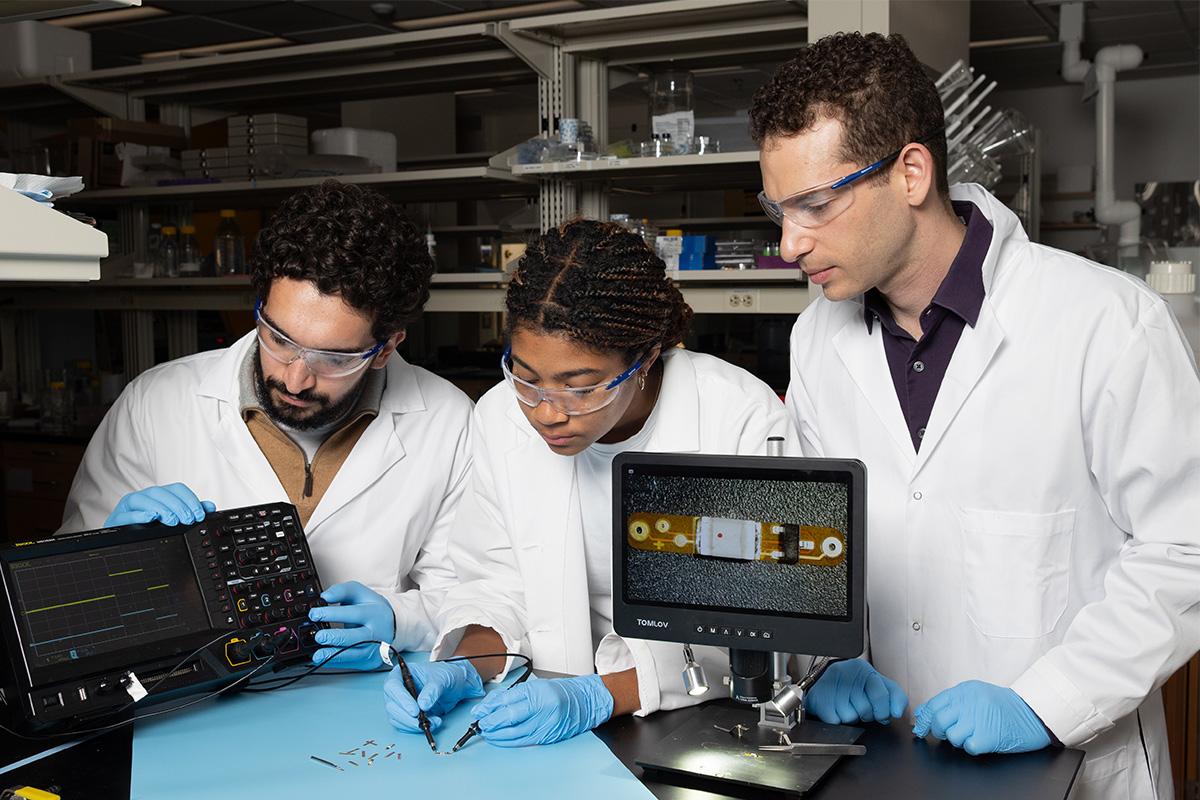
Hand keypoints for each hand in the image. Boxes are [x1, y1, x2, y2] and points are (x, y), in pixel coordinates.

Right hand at [105, 483, 215, 526]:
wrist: (121, 540)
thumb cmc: (147, 528)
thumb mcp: (171, 520)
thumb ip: (190, 512)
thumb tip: (209, 506)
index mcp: (158, 495)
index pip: (176, 488)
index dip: (190, 500)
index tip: (199, 515)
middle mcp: (144, 497)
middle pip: (162, 492)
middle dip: (178, 506)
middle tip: (188, 520)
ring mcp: (129, 506)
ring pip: (144, 499)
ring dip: (162, 508)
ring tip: (173, 520)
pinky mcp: (117, 517)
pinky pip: (128, 513)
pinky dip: (140, 515)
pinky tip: (151, 518)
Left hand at [308, 581, 395, 669]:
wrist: (389, 625)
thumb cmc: (370, 607)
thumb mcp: (359, 593)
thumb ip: (341, 591)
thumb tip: (325, 597)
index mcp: (376, 613)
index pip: (354, 613)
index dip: (333, 614)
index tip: (314, 614)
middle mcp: (378, 632)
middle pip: (356, 637)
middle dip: (335, 638)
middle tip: (319, 636)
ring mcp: (376, 649)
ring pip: (354, 655)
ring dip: (334, 656)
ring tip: (317, 655)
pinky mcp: (370, 661)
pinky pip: (352, 664)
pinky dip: (335, 663)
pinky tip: (324, 660)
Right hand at [384, 660, 483, 732]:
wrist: (454, 685)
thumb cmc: (445, 675)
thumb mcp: (442, 679)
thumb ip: (432, 690)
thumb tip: (422, 704)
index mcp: (402, 673)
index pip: (392, 686)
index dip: (401, 699)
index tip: (414, 710)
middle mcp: (398, 688)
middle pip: (391, 705)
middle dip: (406, 716)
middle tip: (421, 720)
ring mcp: (400, 703)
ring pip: (396, 718)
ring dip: (413, 724)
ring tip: (432, 722)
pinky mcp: (406, 715)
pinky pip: (404, 725)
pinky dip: (416, 728)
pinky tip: (431, 724)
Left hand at [472, 674, 613, 746]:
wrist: (584, 701)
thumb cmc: (560, 691)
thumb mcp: (535, 686)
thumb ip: (512, 695)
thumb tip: (490, 705)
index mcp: (537, 691)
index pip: (506, 700)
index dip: (489, 708)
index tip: (478, 713)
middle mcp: (542, 708)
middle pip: (509, 717)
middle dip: (490, 723)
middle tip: (479, 725)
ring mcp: (546, 724)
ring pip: (515, 733)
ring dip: (497, 735)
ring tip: (487, 733)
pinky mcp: (548, 736)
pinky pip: (524, 741)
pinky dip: (509, 742)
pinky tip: (501, 740)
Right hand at [805, 658, 907, 724]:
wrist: (825, 686)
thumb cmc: (854, 688)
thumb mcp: (879, 686)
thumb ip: (895, 696)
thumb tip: (897, 711)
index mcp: (862, 668)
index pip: (881, 694)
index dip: (883, 709)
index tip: (881, 713)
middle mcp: (844, 672)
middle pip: (865, 708)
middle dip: (865, 714)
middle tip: (859, 707)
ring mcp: (829, 684)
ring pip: (850, 716)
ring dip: (851, 717)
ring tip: (847, 706)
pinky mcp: (819, 698)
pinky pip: (835, 721)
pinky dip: (837, 720)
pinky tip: (836, 710)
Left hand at [912, 681, 1051, 754]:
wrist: (1032, 713)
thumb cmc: (1003, 705)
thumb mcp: (975, 694)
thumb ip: (949, 701)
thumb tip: (921, 713)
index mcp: (964, 690)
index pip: (934, 704)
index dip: (924, 718)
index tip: (920, 727)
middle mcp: (969, 703)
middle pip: (939, 720)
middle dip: (938, 731)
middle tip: (947, 733)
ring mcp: (979, 719)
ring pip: (951, 736)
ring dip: (957, 740)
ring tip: (969, 735)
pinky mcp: (989, 736)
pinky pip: (968, 747)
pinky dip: (971, 748)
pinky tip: (980, 741)